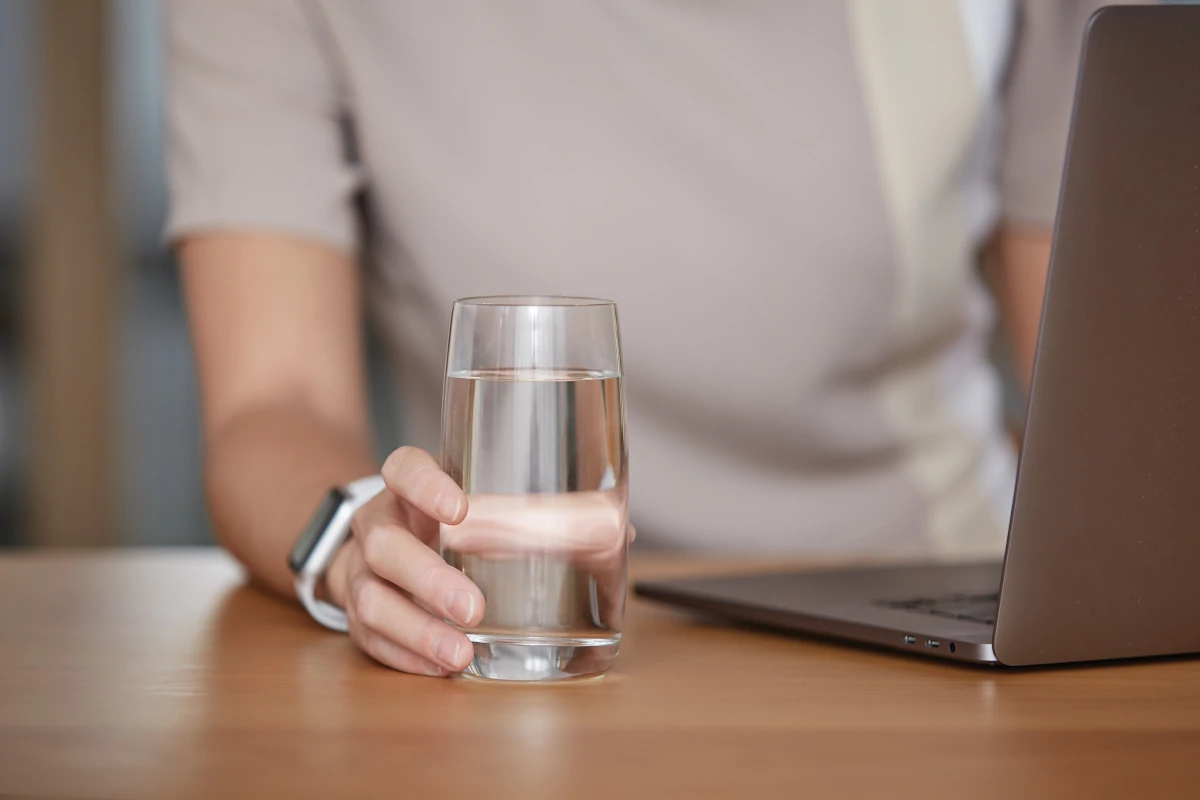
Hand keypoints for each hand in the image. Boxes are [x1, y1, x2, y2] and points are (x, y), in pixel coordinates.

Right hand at [324, 447, 483, 676]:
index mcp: (403, 489)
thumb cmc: (449, 526)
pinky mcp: (357, 615)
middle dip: (427, 579)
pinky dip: (407, 655)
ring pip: (372, 600)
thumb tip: (565, 527)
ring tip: (460, 653)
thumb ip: (506, 513)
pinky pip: (371, 639)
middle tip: (471, 607)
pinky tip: (441, 667)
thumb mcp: (472, 507)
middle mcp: (375, 525)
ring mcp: (359, 572)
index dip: (425, 487)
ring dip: (418, 630)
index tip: (459, 510)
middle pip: (383, 545)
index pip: (404, 470)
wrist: (387, 555)